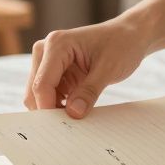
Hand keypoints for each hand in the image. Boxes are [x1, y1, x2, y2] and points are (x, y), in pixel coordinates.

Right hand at [24, 17, 152, 116]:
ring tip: (77, 117)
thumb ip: (89, 91)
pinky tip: (77, 110)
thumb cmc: (121, 44)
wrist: (129, 35)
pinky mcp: (55, 71)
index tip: (61, 128)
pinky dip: (60, 105)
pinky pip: (50, 94)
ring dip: (54, 109)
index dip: (48, 108)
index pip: (42, 83)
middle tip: (69, 128)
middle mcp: (46, 50)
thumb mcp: (109, 68)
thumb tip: (73, 114)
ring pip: (39, 95)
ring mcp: (48, 61)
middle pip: (35, 90)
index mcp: (57, 44)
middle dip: (49, 110)